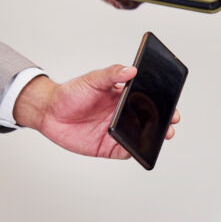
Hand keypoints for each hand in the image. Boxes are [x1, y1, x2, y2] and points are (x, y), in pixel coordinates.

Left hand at [13, 65, 179, 158]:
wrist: (48, 111)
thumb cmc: (71, 93)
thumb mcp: (92, 79)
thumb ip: (112, 74)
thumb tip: (131, 70)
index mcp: (124, 98)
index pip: (149, 100)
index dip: (163, 101)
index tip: (172, 101)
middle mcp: (124, 115)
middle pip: (151, 120)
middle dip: (165, 121)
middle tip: (172, 120)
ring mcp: (118, 131)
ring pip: (142, 136)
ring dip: (154, 137)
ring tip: (162, 135)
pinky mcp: (108, 147)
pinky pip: (126, 151)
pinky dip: (134, 151)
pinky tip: (138, 148)